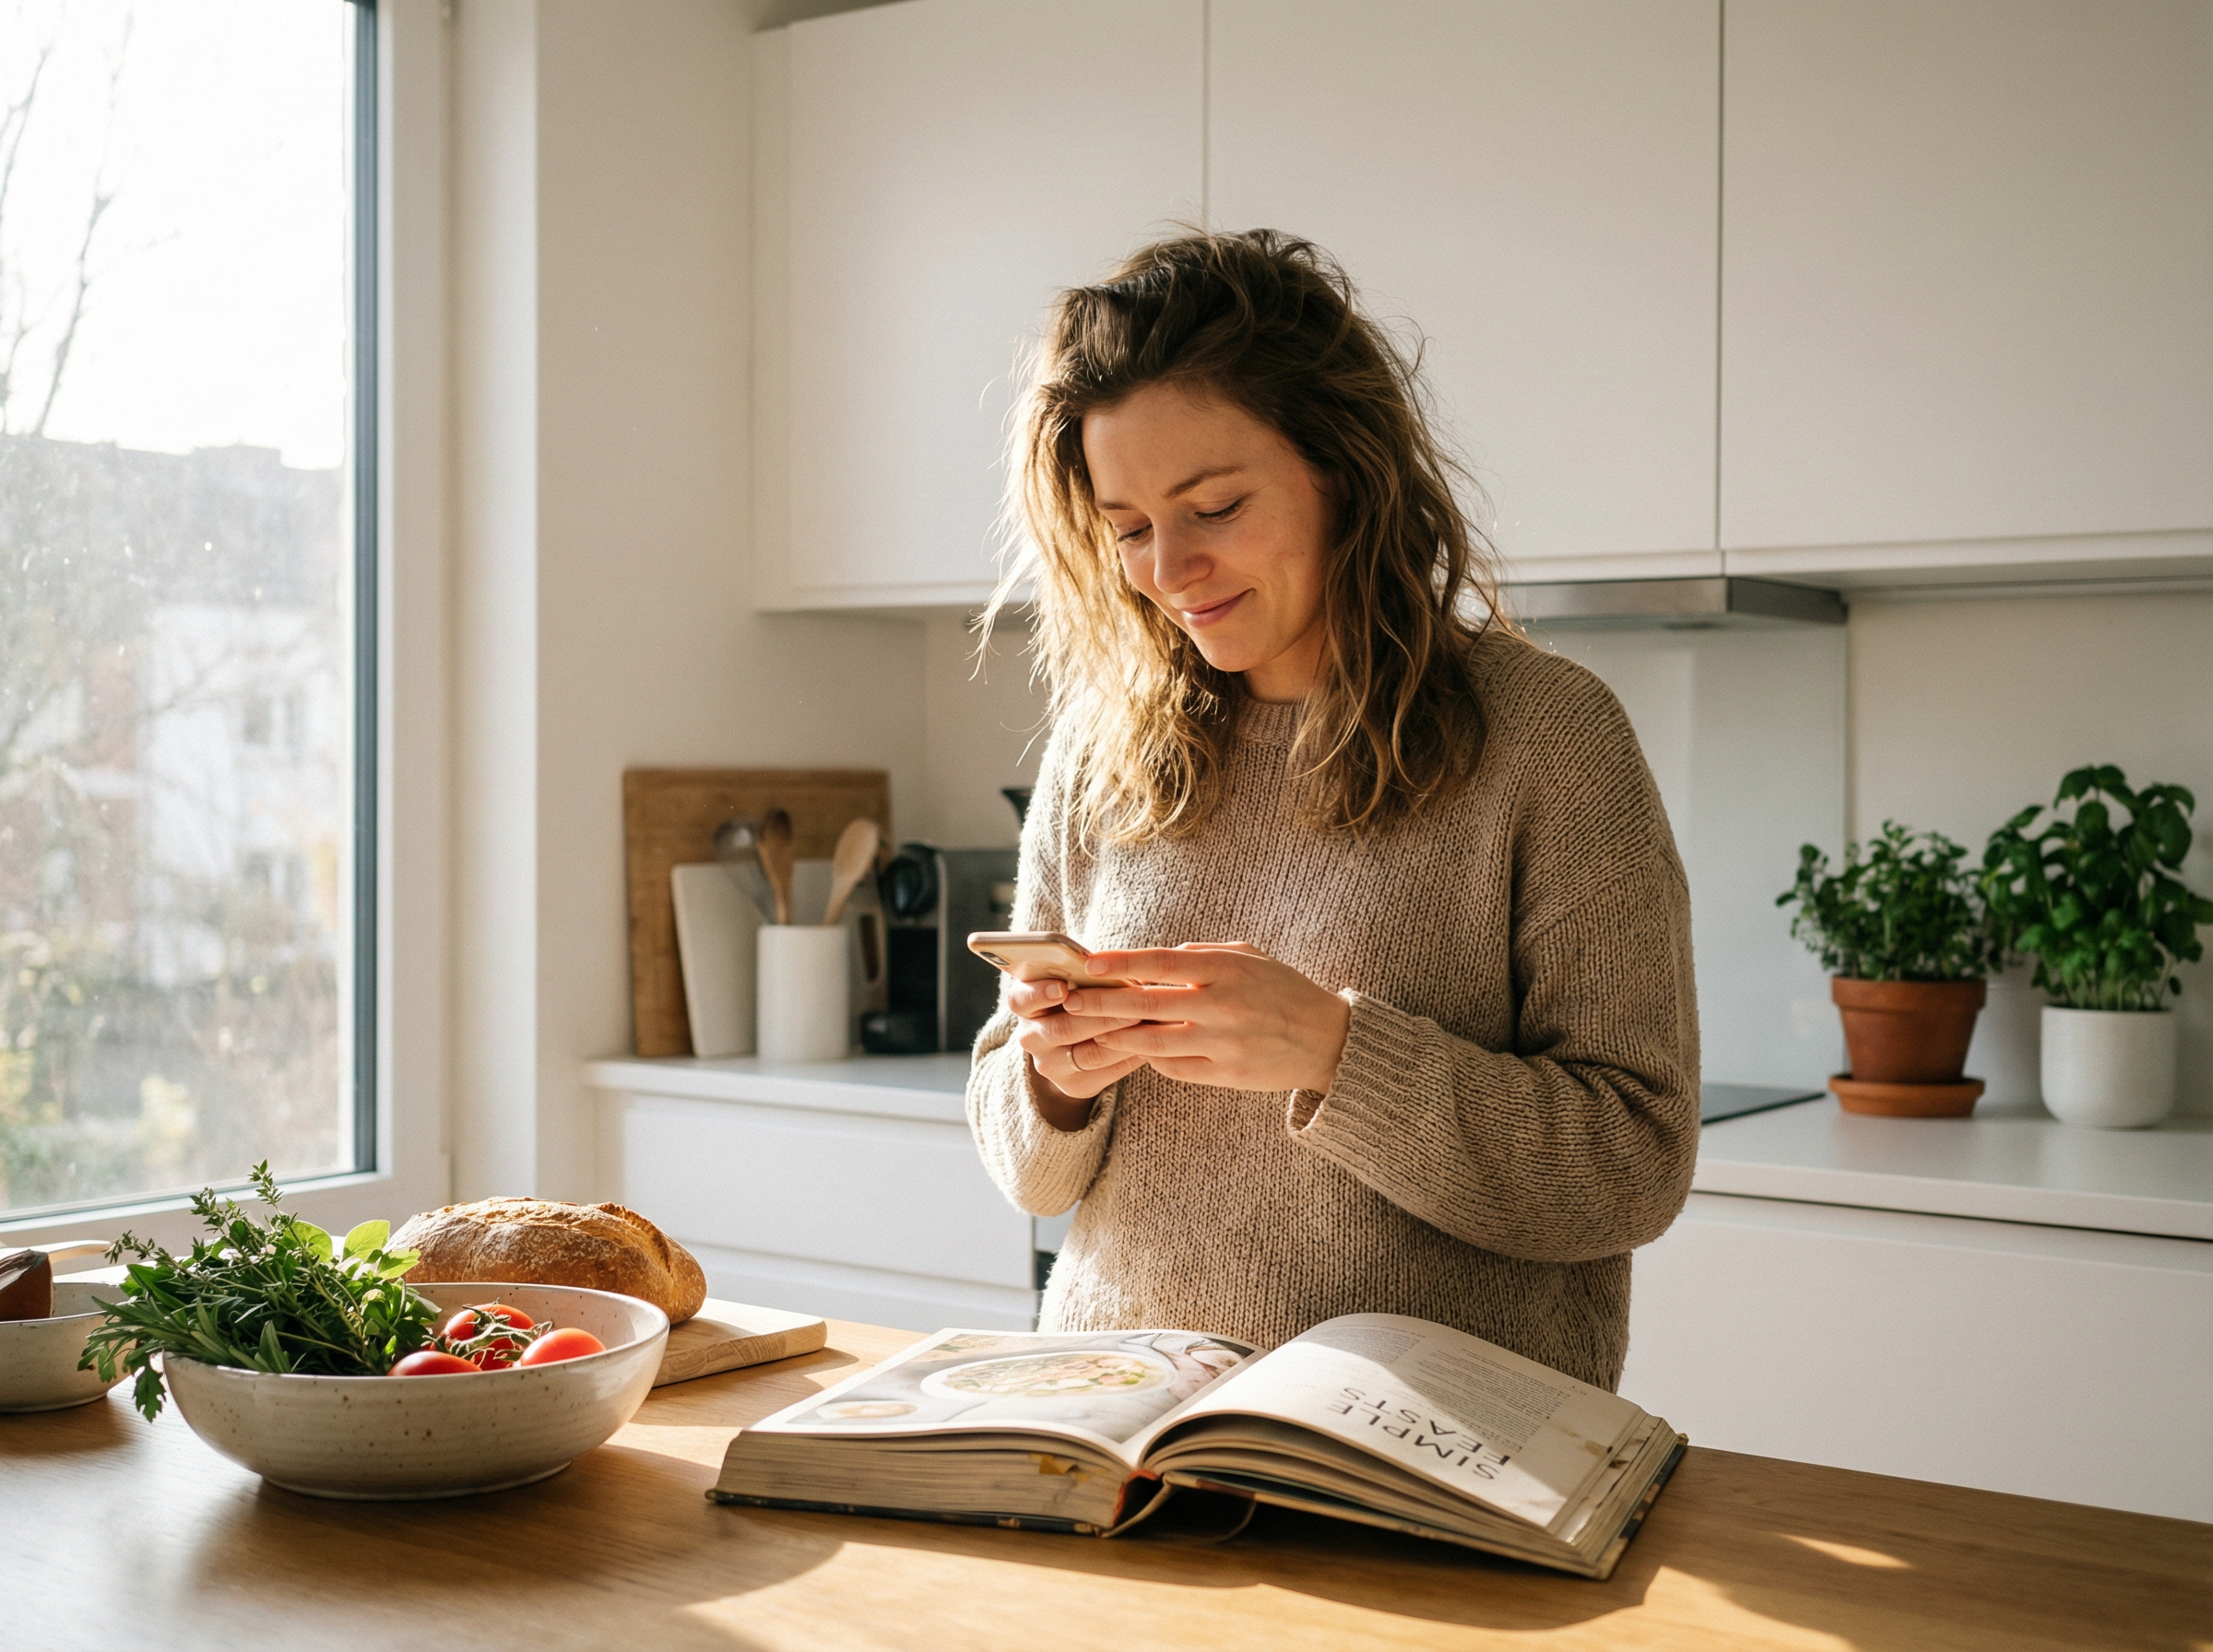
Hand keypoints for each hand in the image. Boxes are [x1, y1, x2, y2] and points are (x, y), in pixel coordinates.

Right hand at [1006, 968, 1149, 1126]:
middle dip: (1101, 1015)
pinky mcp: (1072, 1086)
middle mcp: (1030, 1037)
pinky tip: (1148, 1044)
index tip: (1063, 988)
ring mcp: (1049, 1065)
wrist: (1076, 1042)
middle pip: (1063, 1028)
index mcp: (1024, 1003)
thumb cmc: (1081, 995)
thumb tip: (1114, 965)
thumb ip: (1083, 973)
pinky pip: (1104, 1073)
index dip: (1040, 993)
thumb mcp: (1074, 980)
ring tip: (1145, 1022)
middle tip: (1132, 1004)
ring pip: (1088, 1053)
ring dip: (1120, 1037)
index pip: (1021, 999)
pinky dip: (1128, 1057)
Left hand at [1064, 943, 1351, 1094]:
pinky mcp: (1224, 1074)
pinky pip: (1174, 1067)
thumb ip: (1203, 955)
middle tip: (1071, 1001)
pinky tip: (1137, 1051)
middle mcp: (1221, 1006)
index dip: (1120, 964)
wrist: (1327, 1039)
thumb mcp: (1249, 958)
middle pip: (1146, 1005)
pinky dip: (1152, 1058)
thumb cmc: (1283, 991)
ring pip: (1153, 1042)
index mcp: (1225, 970)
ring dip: (1116, 1038)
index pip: (1159, 963)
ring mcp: (1222, 1044)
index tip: (1088, 964)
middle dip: (1102, 1003)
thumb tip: (1159, 959)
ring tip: (1087, 1034)